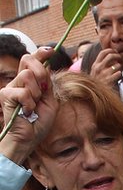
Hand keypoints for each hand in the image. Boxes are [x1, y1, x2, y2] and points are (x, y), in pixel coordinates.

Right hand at [0, 49, 58, 164]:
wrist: (29, 138)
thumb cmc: (39, 122)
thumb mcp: (50, 100)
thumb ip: (48, 84)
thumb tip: (46, 66)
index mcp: (30, 83)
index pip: (32, 61)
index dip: (41, 53)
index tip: (50, 51)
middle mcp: (18, 82)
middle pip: (28, 61)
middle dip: (41, 72)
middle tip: (44, 90)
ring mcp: (10, 88)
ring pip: (27, 75)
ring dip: (36, 92)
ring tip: (34, 105)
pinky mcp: (5, 95)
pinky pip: (23, 91)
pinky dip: (29, 103)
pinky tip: (27, 111)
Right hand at [89, 48, 122, 87]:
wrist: (95, 93)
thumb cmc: (98, 81)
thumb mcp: (95, 71)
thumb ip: (101, 63)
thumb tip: (110, 55)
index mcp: (95, 65)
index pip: (103, 52)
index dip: (110, 50)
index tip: (115, 51)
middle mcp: (98, 68)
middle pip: (110, 56)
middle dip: (117, 55)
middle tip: (120, 58)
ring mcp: (104, 74)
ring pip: (117, 65)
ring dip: (120, 67)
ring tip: (118, 70)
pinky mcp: (109, 80)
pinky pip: (119, 73)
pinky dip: (120, 74)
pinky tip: (117, 76)